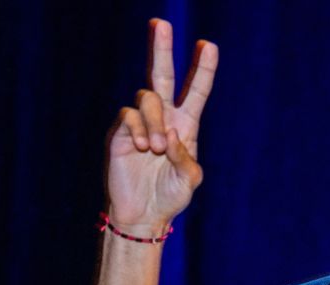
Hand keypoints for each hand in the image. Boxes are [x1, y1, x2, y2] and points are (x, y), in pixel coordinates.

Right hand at [104, 19, 217, 231]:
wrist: (144, 214)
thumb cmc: (170, 197)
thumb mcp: (189, 180)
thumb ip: (185, 158)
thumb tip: (170, 134)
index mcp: (185, 126)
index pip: (196, 91)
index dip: (203, 70)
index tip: (209, 46)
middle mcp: (163, 119)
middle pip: (162, 75)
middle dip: (161, 49)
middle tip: (162, 23)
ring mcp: (140, 123)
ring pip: (146, 99)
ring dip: (154, 121)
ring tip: (155, 149)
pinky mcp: (120, 132)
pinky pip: (129, 116)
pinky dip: (139, 129)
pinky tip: (142, 148)